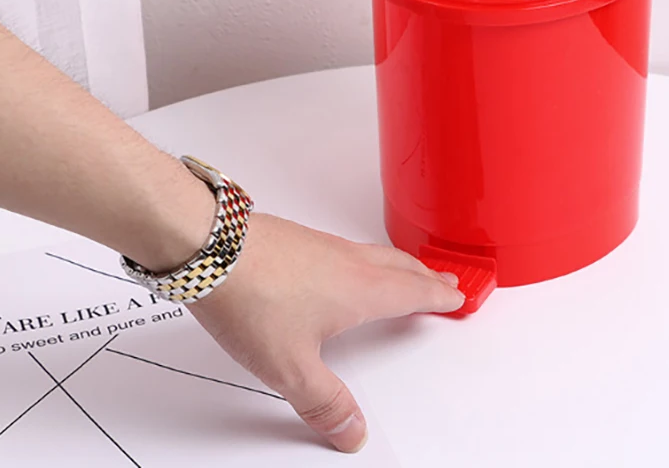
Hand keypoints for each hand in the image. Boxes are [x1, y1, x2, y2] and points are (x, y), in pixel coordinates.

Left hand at [189, 213, 463, 452]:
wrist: (210, 246)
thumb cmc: (252, 295)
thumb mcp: (291, 367)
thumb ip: (324, 402)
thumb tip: (351, 430)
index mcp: (361, 290)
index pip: (415, 292)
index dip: (440, 296)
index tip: (458, 295)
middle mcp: (349, 262)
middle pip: (402, 266)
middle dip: (426, 275)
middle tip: (443, 279)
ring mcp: (324, 245)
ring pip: (375, 253)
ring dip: (399, 264)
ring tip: (403, 271)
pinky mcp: (300, 238)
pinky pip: (349, 247)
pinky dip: (367, 257)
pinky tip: (345, 266)